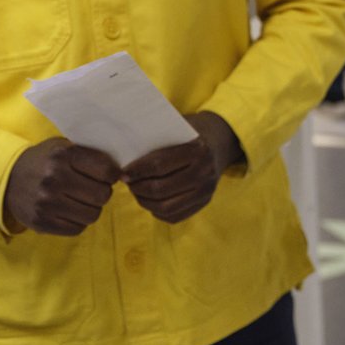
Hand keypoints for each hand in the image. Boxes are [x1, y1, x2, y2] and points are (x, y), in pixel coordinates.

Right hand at [3, 138, 119, 235]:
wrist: (8, 178)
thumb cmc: (45, 160)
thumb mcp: (65, 147)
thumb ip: (90, 154)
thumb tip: (122, 170)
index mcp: (64, 156)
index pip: (107, 171)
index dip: (113, 174)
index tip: (108, 175)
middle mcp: (54, 179)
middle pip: (102, 195)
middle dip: (103, 192)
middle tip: (94, 188)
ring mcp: (46, 203)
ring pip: (92, 214)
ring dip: (92, 208)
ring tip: (82, 200)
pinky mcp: (41, 223)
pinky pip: (77, 229)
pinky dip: (79, 221)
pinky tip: (70, 211)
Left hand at [121, 111, 242, 223]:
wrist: (220, 142)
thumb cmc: (191, 133)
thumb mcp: (179, 128)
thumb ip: (158, 140)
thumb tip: (124, 157)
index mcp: (198, 149)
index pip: (159, 165)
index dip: (137, 171)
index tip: (124, 172)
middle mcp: (205, 172)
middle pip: (160, 189)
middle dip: (138, 188)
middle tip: (128, 182)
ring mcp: (206, 190)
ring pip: (165, 207)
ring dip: (144, 201)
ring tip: (137, 191)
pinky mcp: (204, 203)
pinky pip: (173, 216)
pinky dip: (156, 210)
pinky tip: (151, 200)